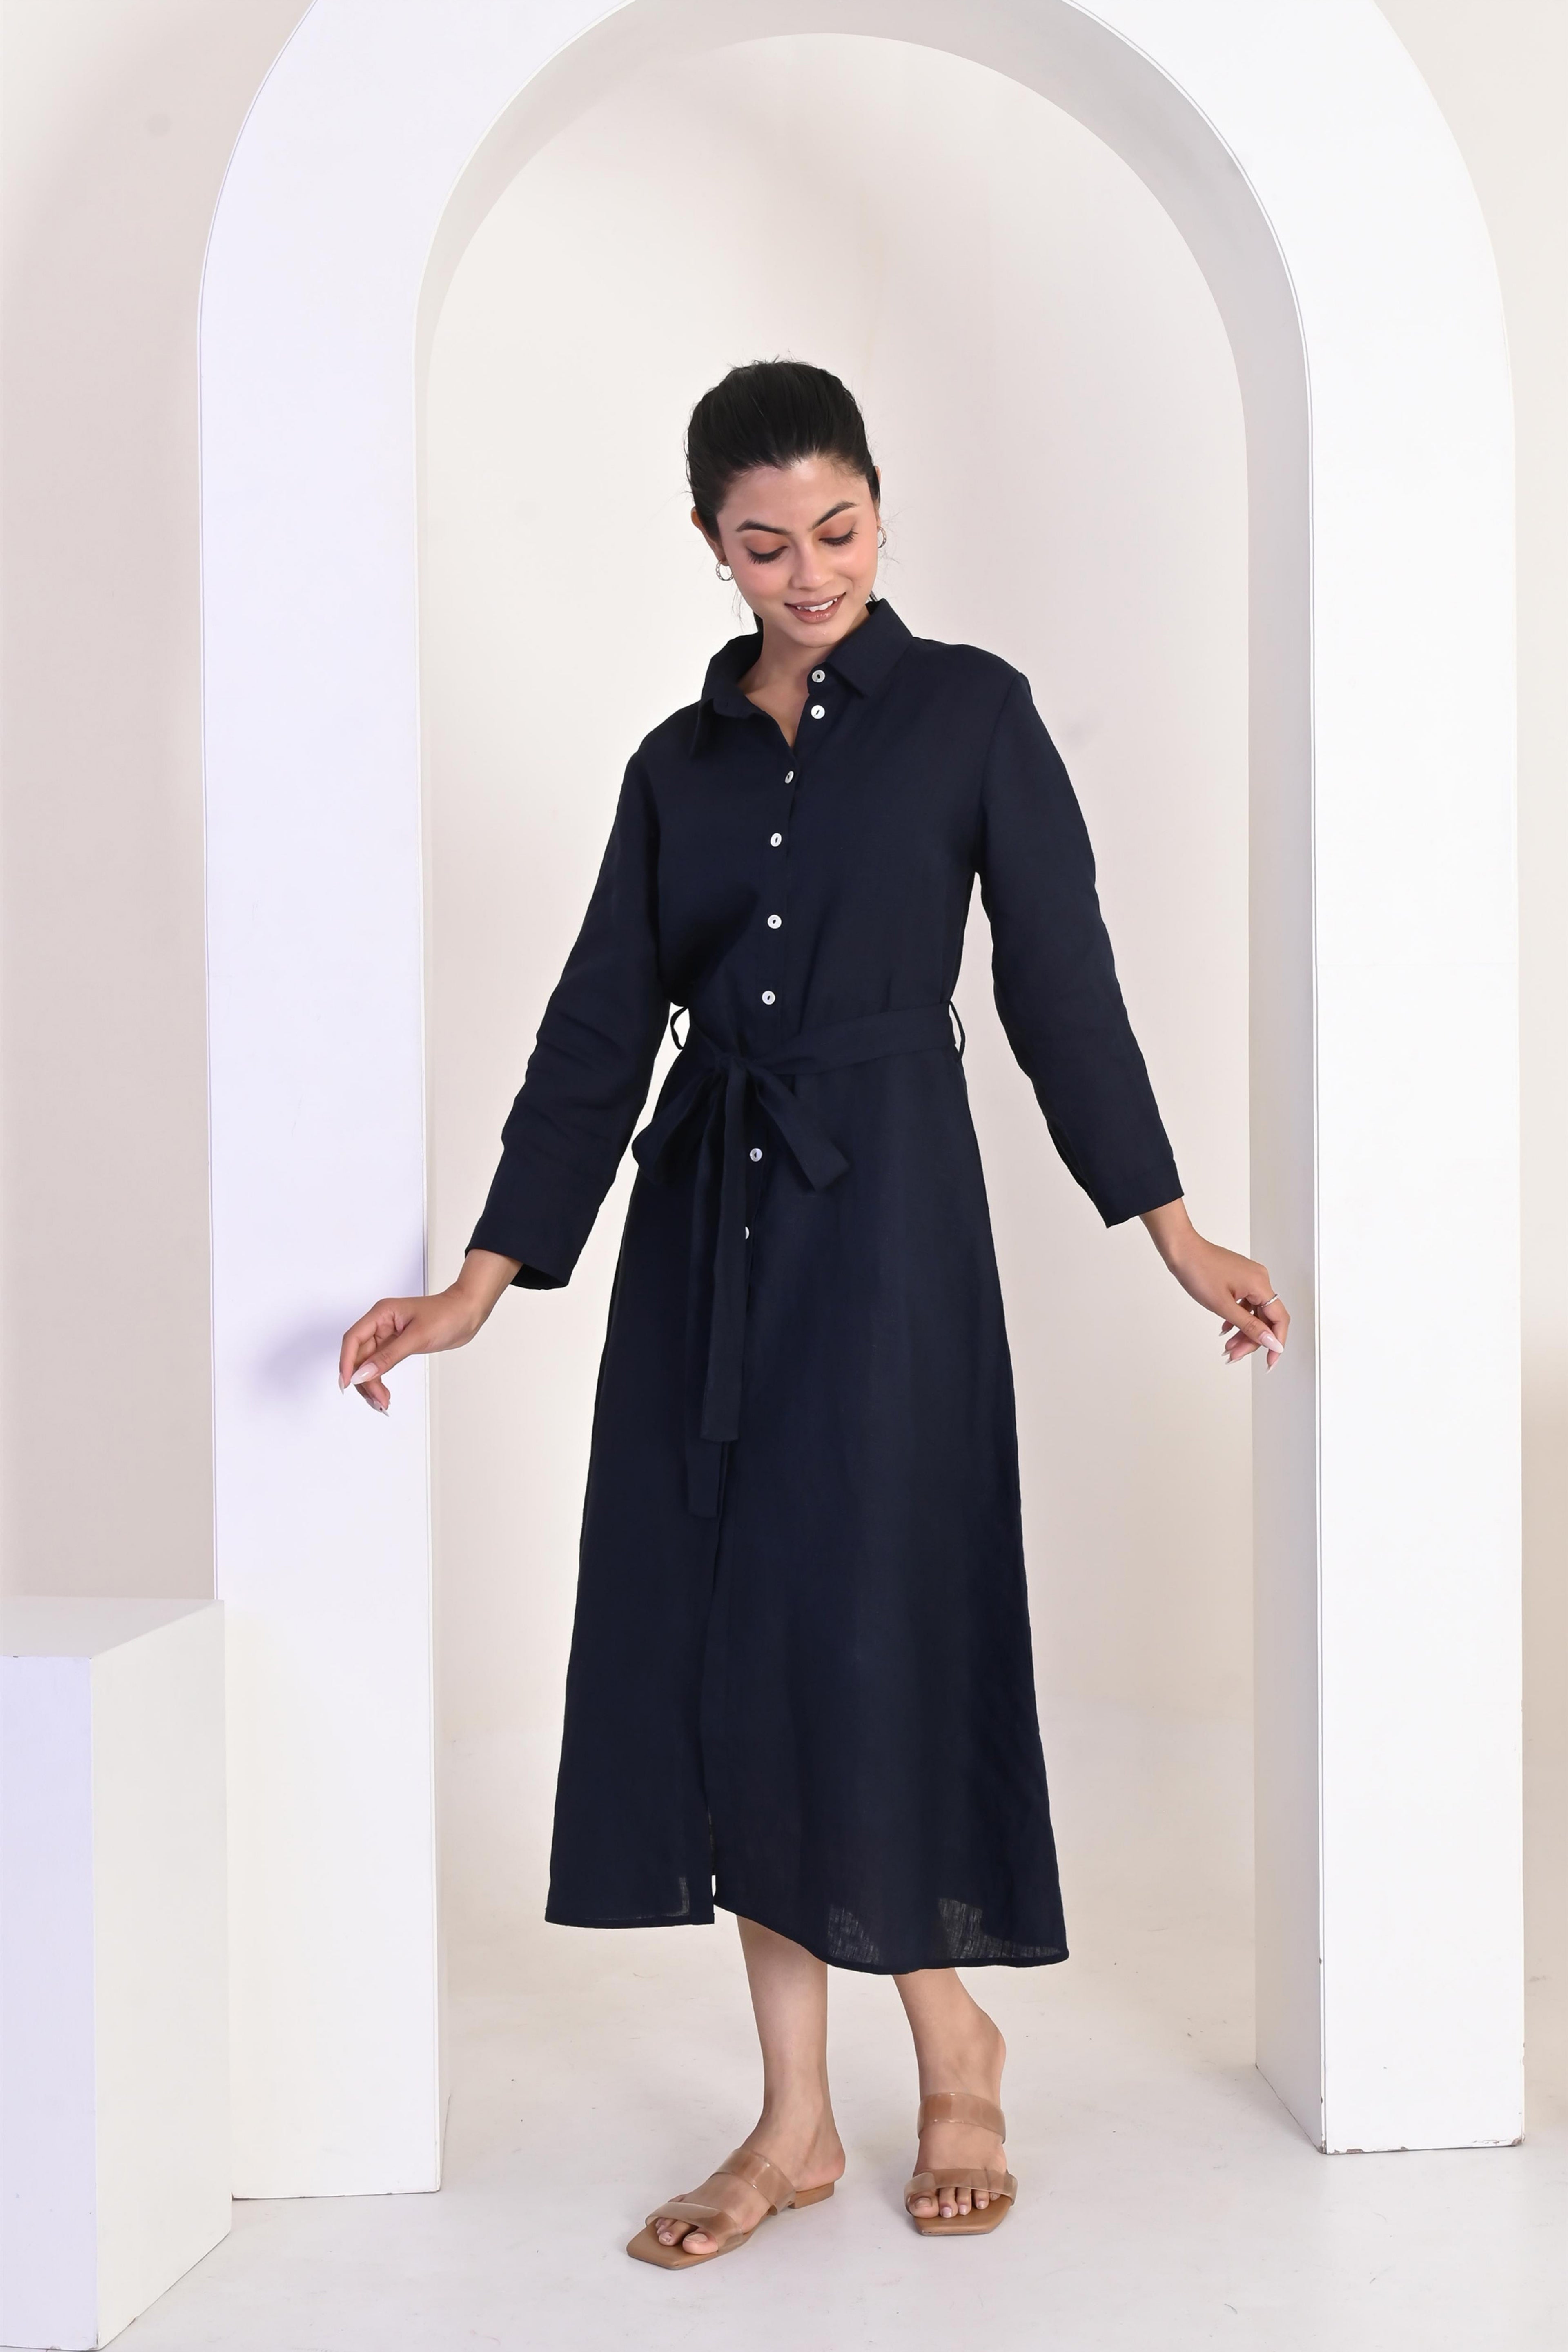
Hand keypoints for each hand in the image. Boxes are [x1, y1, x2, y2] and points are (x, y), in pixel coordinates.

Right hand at [338, 1248, 520, 1411]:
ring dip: (370, 1384)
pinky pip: (379, 1364)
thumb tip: (363, 1374)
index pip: (353, 1339)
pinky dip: (379, 1379)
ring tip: (381, 1402)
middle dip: (364, 1380)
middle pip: (358, 1355)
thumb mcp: (417, 1337)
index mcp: (381, 1313)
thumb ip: (388, 1357)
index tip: (348, 1383)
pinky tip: (383, 1393)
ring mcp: (387, 1335)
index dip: (346, 1362)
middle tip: (377, 1399)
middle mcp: (380, 1323)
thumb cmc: (447, 1315)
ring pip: (367, 1363)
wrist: (467, 1313)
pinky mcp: (396, 1345)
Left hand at [1139, 1198, 1288, 1368]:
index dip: (1277, 1343)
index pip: (1280, 1319)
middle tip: (1234, 1354)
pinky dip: (1237, 1319)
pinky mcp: (1240, 1279)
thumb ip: (1249, 1326)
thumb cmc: (1198, 1271)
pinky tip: (1226, 1329)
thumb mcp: (1223, 1306)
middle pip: (1266, 1318)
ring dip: (1243, 1332)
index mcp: (1260, 1284)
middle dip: (1252, 1340)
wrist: (1181, 1251)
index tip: (1270, 1362)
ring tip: (1227, 1347)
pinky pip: (1245, 1304)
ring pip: (1254, 1313)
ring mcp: (1250, 1279)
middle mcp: (1259, 1280)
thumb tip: (1272, 1342)